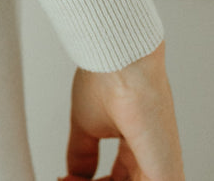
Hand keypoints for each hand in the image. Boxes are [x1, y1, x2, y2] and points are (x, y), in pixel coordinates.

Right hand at [61, 41, 183, 180]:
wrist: (118, 63)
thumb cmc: (106, 78)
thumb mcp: (86, 122)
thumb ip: (82, 152)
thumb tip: (73, 173)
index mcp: (139, 142)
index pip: (120, 176)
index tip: (67, 177)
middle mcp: (153, 155)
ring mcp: (161, 165)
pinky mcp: (165, 173)